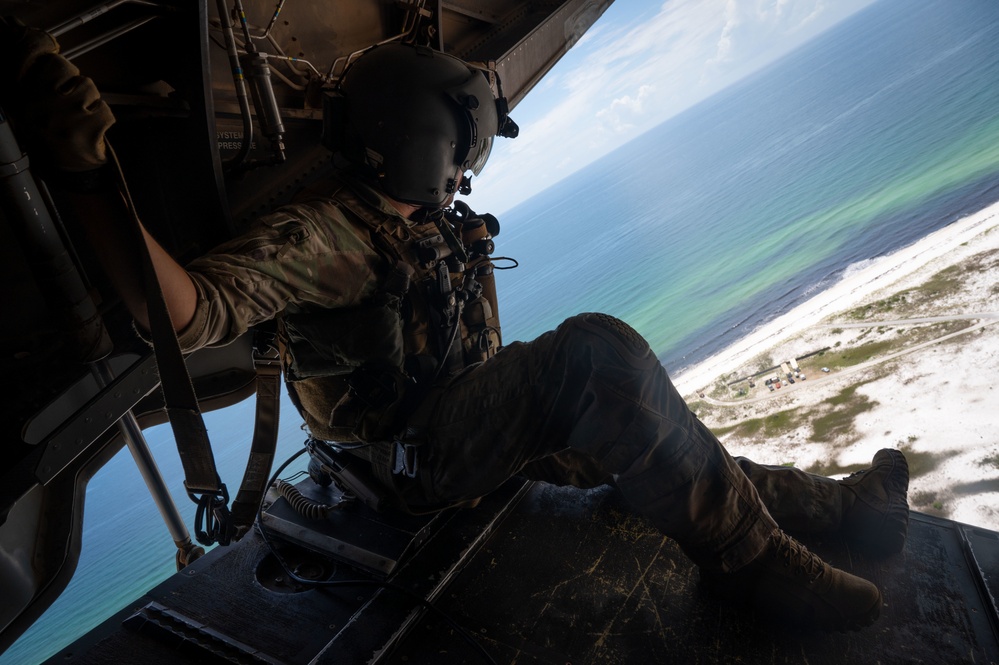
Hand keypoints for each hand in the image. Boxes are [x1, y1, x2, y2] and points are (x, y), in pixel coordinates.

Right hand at [1, 17, 114, 172]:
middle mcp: (43, 106)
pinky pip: (106, 111)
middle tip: (72, 105)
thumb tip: (50, 52)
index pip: (49, 63)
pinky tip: (94, 131)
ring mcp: (66, 118)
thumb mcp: (33, 109)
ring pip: (91, 89)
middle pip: (72, 72)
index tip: (59, 68)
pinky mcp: (88, 131)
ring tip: (82, 119)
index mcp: (26, 98)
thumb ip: (37, 83)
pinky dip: (104, 119)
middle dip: (77, 86)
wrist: (67, 175)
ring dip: (92, 102)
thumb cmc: (51, 139)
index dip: (58, 65)